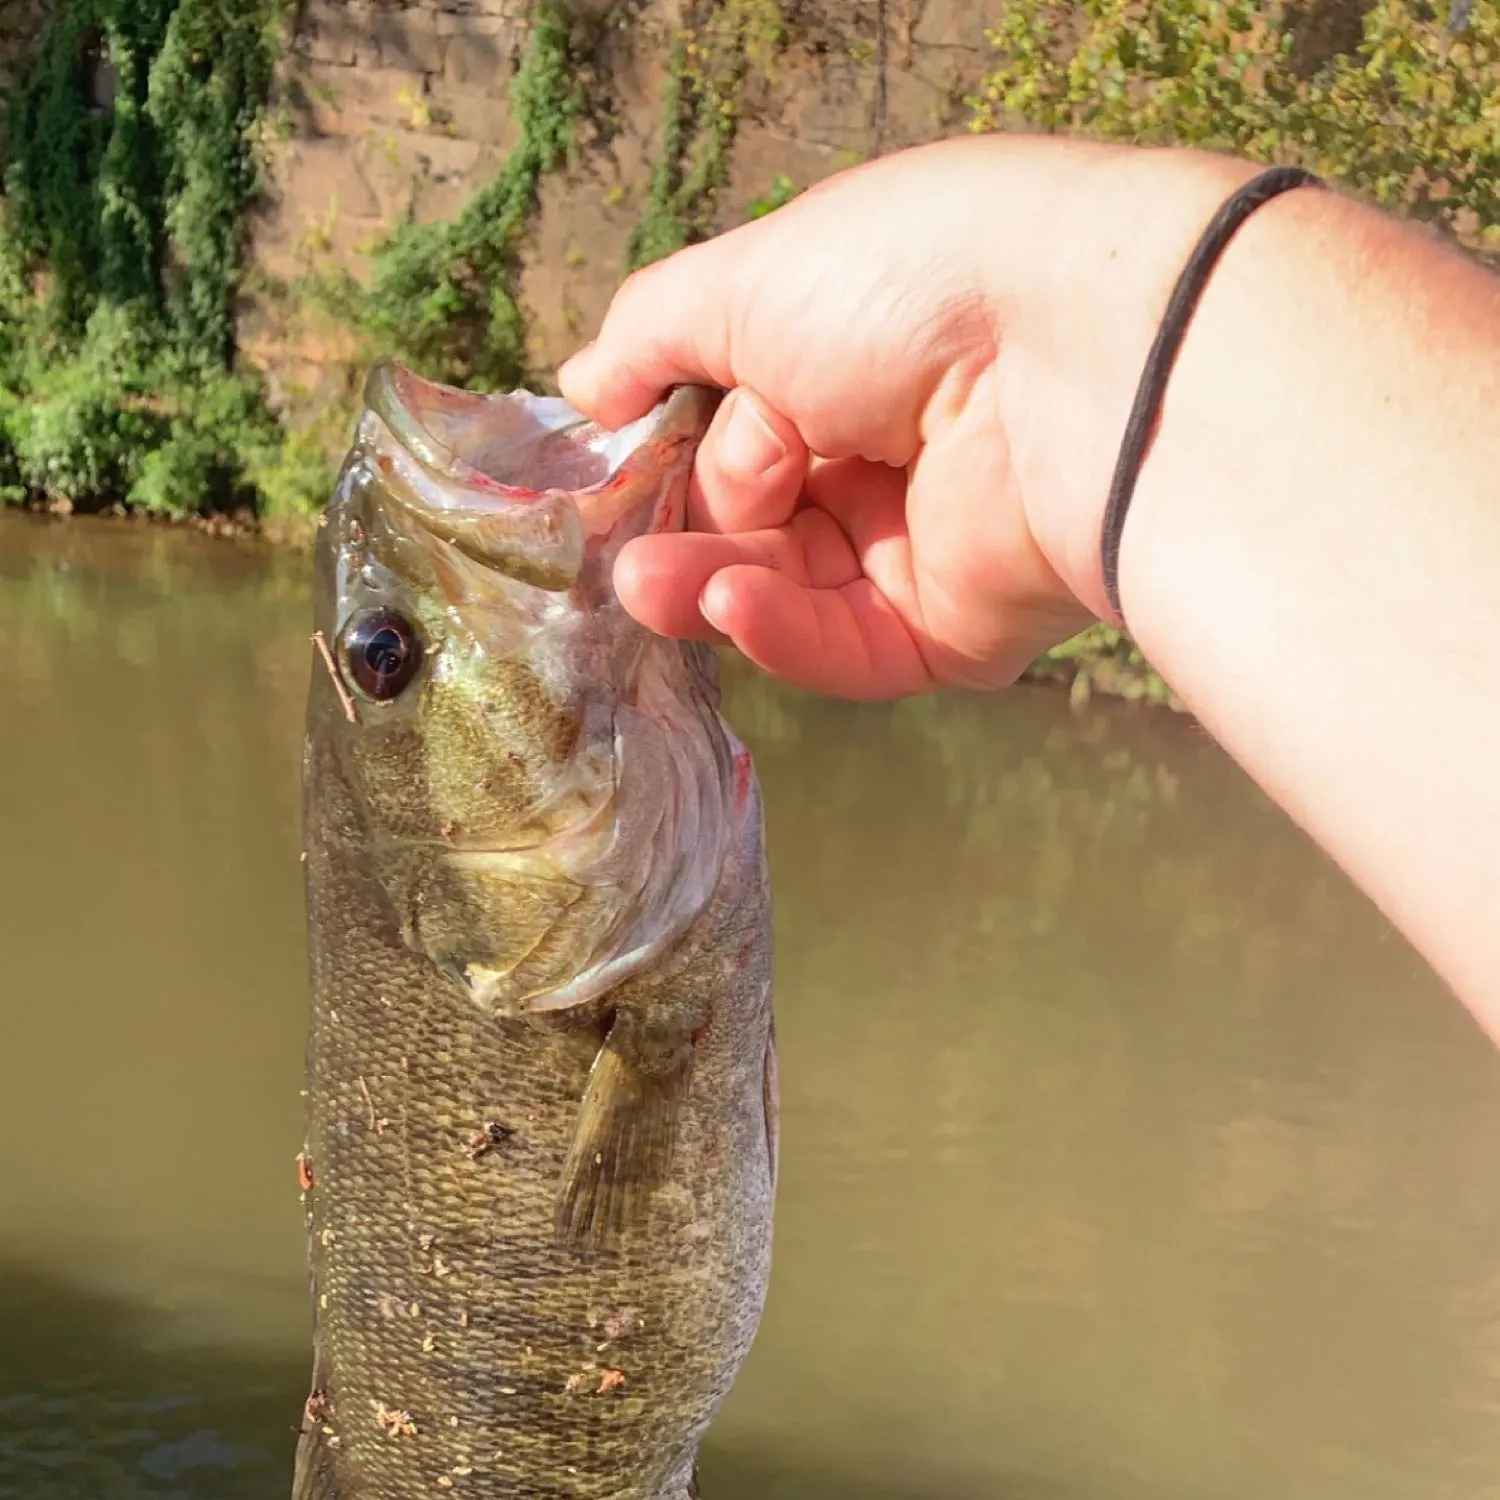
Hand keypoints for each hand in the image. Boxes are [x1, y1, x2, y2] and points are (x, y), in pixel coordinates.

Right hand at [559, 135, 1253, 698]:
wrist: (1066, 352)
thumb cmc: (906, 284)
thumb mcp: (749, 282)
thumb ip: (653, 334)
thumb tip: (580, 383)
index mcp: (850, 363)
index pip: (736, 428)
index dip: (677, 454)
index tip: (615, 471)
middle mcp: (888, 456)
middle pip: (753, 522)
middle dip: (685, 532)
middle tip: (621, 551)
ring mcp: (921, 549)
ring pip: (786, 593)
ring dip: (708, 587)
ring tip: (648, 585)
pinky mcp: (952, 631)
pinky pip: (845, 648)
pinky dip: (780, 629)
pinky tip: (729, 603)